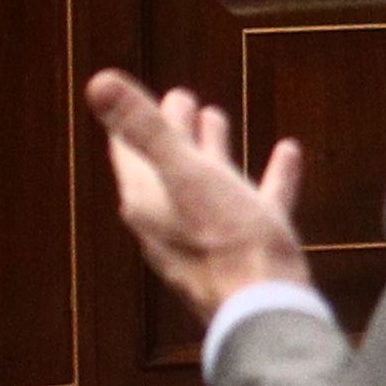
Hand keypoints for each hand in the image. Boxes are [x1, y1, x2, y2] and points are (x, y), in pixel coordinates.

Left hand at [85, 71, 310, 321]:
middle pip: (165, 165)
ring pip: (207, 183)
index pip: (127, 154)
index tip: (129, 96)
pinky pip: (256, 201)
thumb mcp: (185, 173)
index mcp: (147, 202)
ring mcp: (210, 235)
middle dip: (171, 130)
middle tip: (182, 97)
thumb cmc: (223, 240)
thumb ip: (146, 128)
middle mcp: (170, 220)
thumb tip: (98, 81)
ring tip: (218, 118)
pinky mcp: (248, 247)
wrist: (264, 304)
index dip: (128, 122)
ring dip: (212, 149)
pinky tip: (287, 154)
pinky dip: (265, 175)